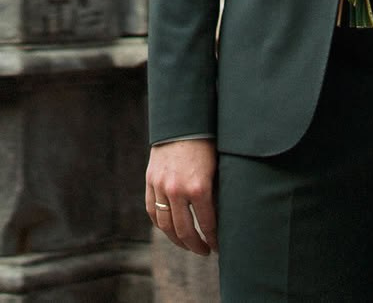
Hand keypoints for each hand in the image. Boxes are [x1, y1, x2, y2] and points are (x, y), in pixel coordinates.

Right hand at [144, 138, 216, 254]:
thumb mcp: (217, 168)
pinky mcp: (150, 181)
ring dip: (177, 240)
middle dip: (196, 245)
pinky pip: (152, 211)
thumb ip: (216, 193)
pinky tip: (169, 230)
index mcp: (199, 187)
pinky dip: (160, 224)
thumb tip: (222, 219)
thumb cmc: (207, 142)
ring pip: (166, 225)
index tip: (218, 248)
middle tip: (204, 251)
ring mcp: (161, 186)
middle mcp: (177, 190)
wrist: (182, 120)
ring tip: (187, 244)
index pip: (207, 225)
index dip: (213, 240)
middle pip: (184, 231)